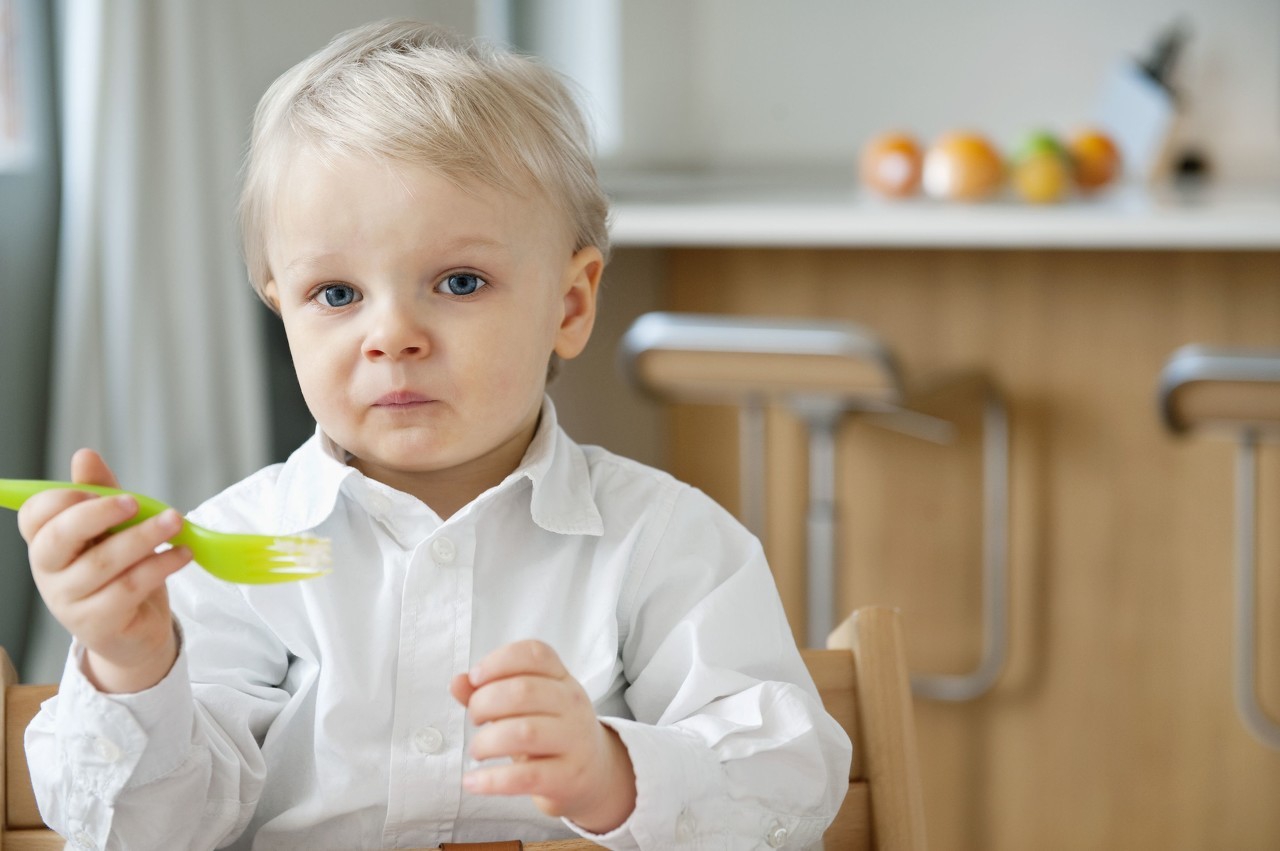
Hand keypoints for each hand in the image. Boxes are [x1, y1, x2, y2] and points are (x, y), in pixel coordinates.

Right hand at [19, 449, 188, 692]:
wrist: (135, 632)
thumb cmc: (121, 572)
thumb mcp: (112, 528)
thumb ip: (100, 493)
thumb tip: (84, 455)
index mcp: (47, 542)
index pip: (36, 514)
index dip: (62, 498)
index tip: (96, 491)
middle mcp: (49, 572)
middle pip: (59, 536)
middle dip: (99, 513)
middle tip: (135, 502)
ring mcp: (69, 601)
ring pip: (103, 562)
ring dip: (144, 537)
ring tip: (175, 522)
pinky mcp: (98, 623)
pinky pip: (129, 587)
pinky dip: (160, 565)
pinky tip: (182, 553)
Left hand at [450, 640, 636, 833]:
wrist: (595, 773)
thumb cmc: (550, 731)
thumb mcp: (526, 706)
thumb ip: (489, 691)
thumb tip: (457, 681)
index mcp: (562, 678)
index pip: (534, 653)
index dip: (498, 661)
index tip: (476, 678)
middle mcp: (572, 703)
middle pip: (523, 691)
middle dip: (484, 703)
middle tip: (475, 719)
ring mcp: (574, 740)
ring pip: (524, 733)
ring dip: (487, 742)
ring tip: (477, 750)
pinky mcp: (567, 776)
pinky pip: (525, 777)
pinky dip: (492, 780)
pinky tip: (472, 781)